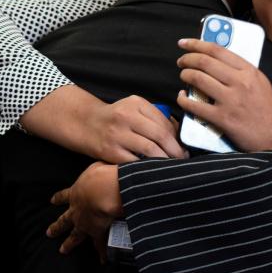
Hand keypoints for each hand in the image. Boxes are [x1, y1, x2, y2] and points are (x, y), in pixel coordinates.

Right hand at [20, 87, 186, 162]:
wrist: (86, 124)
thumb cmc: (117, 118)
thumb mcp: (134, 109)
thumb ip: (154, 118)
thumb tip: (178, 135)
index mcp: (136, 103)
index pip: (164, 122)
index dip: (177, 137)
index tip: (185, 148)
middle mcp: (126, 116)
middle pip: (160, 135)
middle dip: (175, 150)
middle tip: (182, 159)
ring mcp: (117, 134)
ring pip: (150, 149)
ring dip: (164, 160)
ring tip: (171, 166)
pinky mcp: (110, 151)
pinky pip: (134, 161)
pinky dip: (146, 167)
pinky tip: (153, 170)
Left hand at [46, 163, 122, 253]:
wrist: (105, 192)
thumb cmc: (101, 176)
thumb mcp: (96, 167)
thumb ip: (96, 170)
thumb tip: (102, 167)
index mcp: (75, 193)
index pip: (64, 196)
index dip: (58, 198)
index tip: (52, 201)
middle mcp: (77, 211)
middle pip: (64, 220)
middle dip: (56, 227)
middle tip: (49, 233)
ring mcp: (85, 223)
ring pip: (75, 236)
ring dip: (69, 244)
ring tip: (63, 250)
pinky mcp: (97, 232)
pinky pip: (99, 245)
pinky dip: (102, 252)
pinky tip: (102, 260)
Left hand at [176, 38, 271, 151]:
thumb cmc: (267, 111)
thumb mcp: (260, 83)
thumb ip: (242, 71)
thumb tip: (217, 61)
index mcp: (249, 71)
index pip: (218, 50)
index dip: (197, 44)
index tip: (184, 43)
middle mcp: (240, 82)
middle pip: (205, 62)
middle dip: (187, 59)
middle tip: (181, 61)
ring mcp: (230, 100)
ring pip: (198, 79)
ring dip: (185, 75)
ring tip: (183, 77)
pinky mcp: (223, 118)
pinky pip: (195, 105)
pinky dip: (183, 100)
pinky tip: (182, 98)